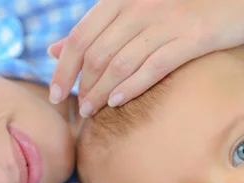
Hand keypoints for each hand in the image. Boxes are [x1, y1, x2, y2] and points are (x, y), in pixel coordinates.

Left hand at [48, 0, 243, 116]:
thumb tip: (53, 49)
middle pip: (97, 54)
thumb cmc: (178, 8)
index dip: (63, 69)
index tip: (56, 94)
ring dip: (101, 91)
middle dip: (82, 86)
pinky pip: (152, 67)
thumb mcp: (131, 11)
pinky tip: (118, 102)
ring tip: (92, 111)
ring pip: (120, 63)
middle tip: (78, 109)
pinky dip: (131, 87)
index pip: (80, 38)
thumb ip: (94, 30)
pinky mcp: (190, 38)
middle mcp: (138, 8)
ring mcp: (164, 22)